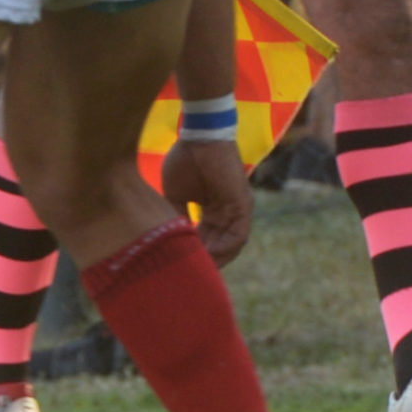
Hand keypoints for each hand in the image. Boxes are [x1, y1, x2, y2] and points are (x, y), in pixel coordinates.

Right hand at [159, 139, 252, 266]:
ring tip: (198, 268)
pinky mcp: (243, 206)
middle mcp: (228, 213)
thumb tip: (168, 238)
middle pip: (220, 245)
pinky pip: (238, 235)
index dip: (194, 252)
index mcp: (213, 209)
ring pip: (231, 245)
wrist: (199, 137)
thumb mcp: (175, 195)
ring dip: (216, 258)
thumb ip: (176, 216)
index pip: (206, 238)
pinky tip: (208, 255)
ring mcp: (238, 210)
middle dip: (205, 260)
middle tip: (188, 273)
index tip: (179, 263)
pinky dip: (224, 248)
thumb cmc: (186, 160)